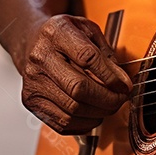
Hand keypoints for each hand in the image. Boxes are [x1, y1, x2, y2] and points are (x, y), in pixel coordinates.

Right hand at [20, 14, 132, 134]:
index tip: (124, 85)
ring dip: (98, 113)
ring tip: (108, 106)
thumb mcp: (87, 30)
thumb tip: (121, 82)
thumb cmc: (63, 36)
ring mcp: (33, 81)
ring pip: (72, 109)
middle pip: (78, 88)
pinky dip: (84, 124)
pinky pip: (62, 122)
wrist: (33, 42)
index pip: (87, 57)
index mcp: (56, 32)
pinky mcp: (31, 101)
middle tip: (120, 99)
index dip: (110, 76)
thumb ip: (105, 53)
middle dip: (107, 99)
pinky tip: (92, 114)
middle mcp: (40, 57)